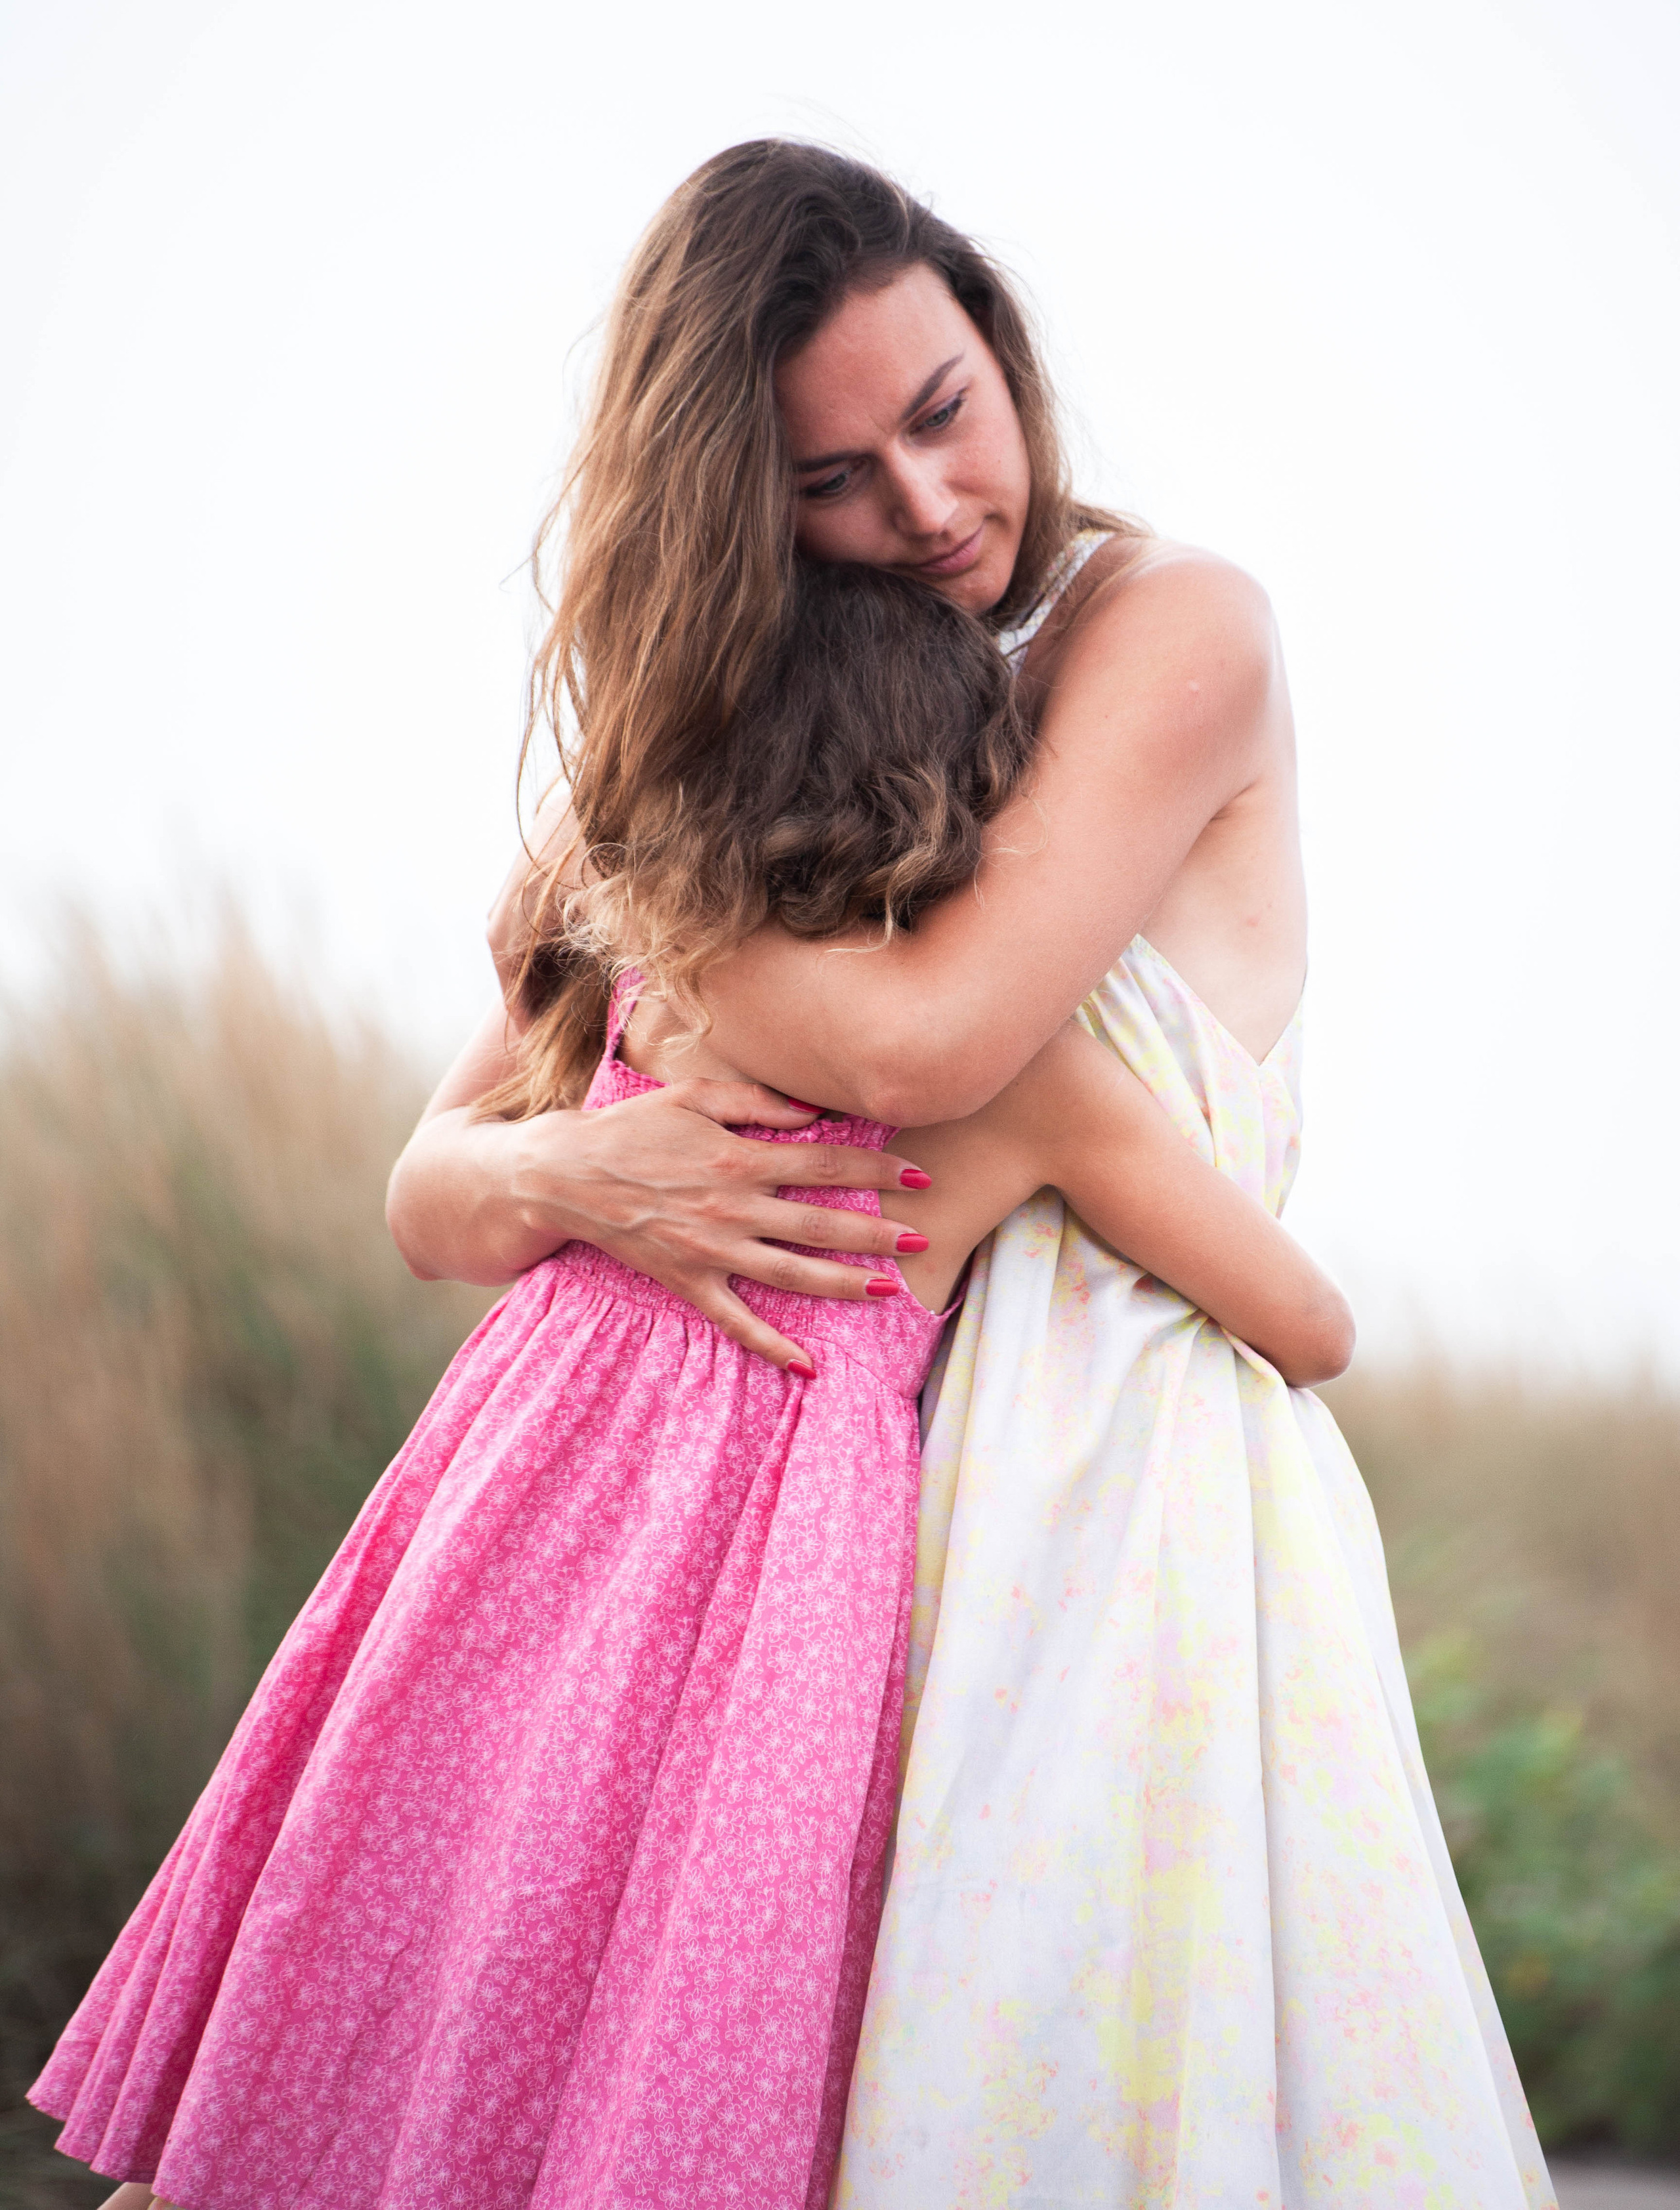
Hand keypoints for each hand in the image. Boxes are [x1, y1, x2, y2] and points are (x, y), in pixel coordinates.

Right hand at [392, 1076, 929, 1374]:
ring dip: (843, 1284)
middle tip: (923, 1238)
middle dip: (877, 1232)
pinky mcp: (688, 1281)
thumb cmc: (629, 1128)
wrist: (564, 1174)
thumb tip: (810, 1112)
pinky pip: (736, 1321)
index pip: (825, 1165)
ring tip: (889, 1291)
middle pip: (821, 1224)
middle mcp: (733, 1207)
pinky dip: (771, 1347)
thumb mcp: (692, 1095)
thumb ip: (755, 1103)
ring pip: (792, 1274)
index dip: (876, 1172)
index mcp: (740, 1157)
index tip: (917, 1177)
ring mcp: (712, 1250)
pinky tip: (808, 1367)